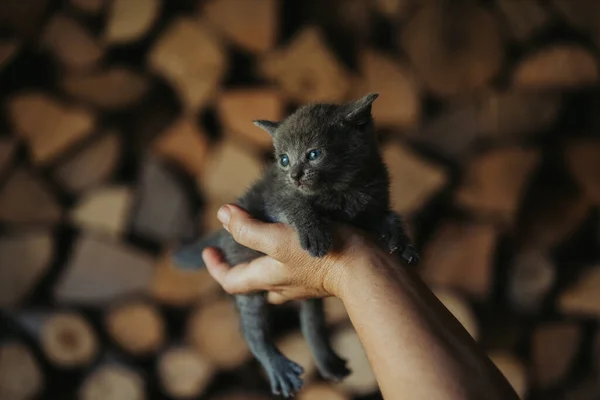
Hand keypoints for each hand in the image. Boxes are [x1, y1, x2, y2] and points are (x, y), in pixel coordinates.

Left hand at [201, 204, 382, 303]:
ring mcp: (304, 284)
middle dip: (242, 267)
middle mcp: (283, 286)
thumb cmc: (321, 252)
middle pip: (253, 282)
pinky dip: (289, 260)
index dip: (215, 267)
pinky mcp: (322, 276)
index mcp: (268, 279)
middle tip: (238, 247)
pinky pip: (297, 272)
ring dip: (266, 264)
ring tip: (265, 244)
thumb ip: (248, 229)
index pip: (230, 282)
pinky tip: (298, 244)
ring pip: (275, 279)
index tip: (209, 251)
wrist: (366, 266)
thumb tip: (222, 214)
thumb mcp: (278, 238)